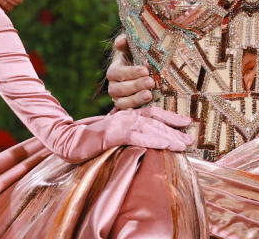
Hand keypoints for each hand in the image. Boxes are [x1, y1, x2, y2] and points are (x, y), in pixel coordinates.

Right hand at [50, 107, 194, 163]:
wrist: (66, 140)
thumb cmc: (90, 140)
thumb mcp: (115, 136)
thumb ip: (130, 135)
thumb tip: (149, 141)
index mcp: (128, 115)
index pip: (154, 114)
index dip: (171, 117)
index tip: (188, 123)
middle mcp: (127, 116)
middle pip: (156, 122)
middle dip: (175, 131)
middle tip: (191, 139)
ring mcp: (120, 123)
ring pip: (150, 128)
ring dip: (168, 137)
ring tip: (183, 145)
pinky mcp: (113, 133)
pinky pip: (136, 136)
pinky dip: (151, 139)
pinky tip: (164, 145)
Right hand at [107, 34, 153, 109]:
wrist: (144, 72)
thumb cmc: (138, 57)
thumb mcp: (132, 48)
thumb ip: (126, 42)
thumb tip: (120, 42)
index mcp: (114, 70)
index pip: (118, 73)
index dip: (131, 72)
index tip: (145, 70)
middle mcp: (114, 86)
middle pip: (120, 89)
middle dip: (136, 85)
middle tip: (151, 82)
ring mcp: (119, 99)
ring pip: (122, 102)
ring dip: (136, 99)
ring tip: (149, 95)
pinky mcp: (127, 108)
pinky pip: (127, 112)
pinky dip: (135, 110)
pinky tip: (146, 108)